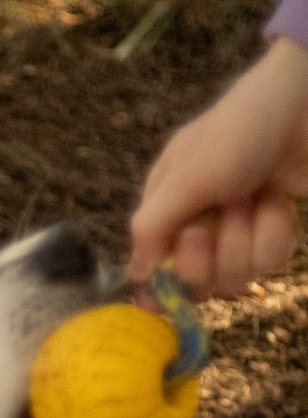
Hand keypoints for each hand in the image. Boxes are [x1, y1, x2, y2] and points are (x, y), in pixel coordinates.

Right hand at [130, 36, 307, 297]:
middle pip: (194, 281)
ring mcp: (237, 230)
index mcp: (165, 208)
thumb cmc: (237, 133)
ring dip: (247, 238)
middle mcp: (198, 224)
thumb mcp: (183, 179)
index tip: (163, 300)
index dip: (159, 285)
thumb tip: (136, 276)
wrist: (304, 108)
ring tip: (255, 198)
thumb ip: (151, 228)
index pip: (152, 266)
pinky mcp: (272, 231)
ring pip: (236, 274)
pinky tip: (278, 201)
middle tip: (210, 225)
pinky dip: (276, 231)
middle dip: (208, 257)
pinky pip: (269, 260)